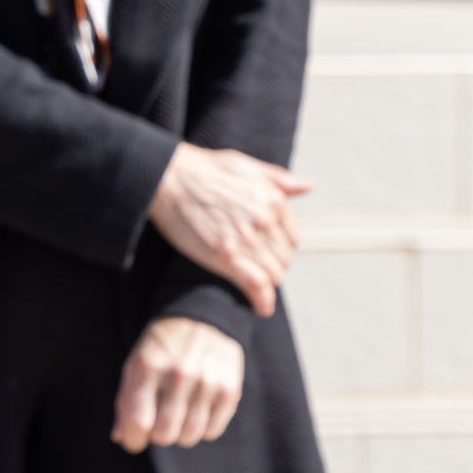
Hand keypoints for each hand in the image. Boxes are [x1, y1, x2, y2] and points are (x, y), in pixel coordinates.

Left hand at [113, 316, 247, 451]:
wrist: (202, 318)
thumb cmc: (161, 347)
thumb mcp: (135, 364)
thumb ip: (126, 401)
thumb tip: (122, 438)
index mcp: (148, 367)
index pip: (138, 420)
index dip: (133, 439)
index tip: (133, 441)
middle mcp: (179, 375)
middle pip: (165, 434)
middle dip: (157, 435)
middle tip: (158, 423)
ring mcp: (207, 383)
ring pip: (189, 436)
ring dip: (180, 434)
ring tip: (178, 417)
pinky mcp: (229, 390)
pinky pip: (212, 431)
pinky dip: (202, 429)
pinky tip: (197, 412)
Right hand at [148, 144, 309, 313]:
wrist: (164, 174)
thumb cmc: (200, 168)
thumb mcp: (245, 165)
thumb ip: (279, 180)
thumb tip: (309, 186)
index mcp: (272, 200)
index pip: (292, 239)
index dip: (279, 249)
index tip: (265, 254)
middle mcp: (264, 220)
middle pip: (282, 259)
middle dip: (270, 266)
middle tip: (252, 269)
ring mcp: (245, 238)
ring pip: (272, 274)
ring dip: (264, 283)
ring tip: (252, 285)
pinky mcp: (224, 254)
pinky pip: (256, 284)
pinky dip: (261, 300)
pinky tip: (261, 307)